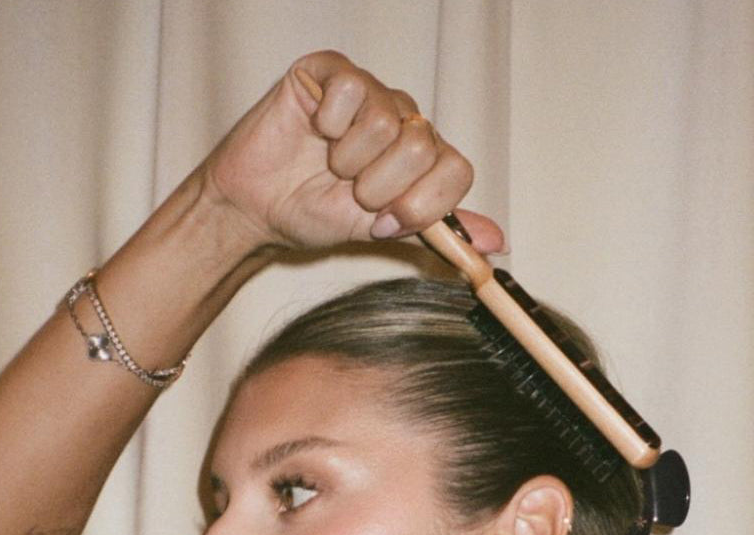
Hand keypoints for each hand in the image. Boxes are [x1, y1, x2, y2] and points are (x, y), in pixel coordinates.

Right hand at [198, 50, 503, 255]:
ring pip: (386, 122)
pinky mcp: (330, 71)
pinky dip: (327, 124)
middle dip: (378, 186)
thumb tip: (497, 245)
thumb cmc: (313, 213)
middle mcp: (402, 118)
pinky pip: (350, 92)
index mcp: (421, 157)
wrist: (256, 209)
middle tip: (350, 189)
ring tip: (328, 163)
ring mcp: (368, 91)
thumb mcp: (382, 231)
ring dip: (349, 160)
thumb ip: (436, 232)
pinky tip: (313, 130)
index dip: (420, 204)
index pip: (456, 170)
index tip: (384, 221)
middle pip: (420, 148)